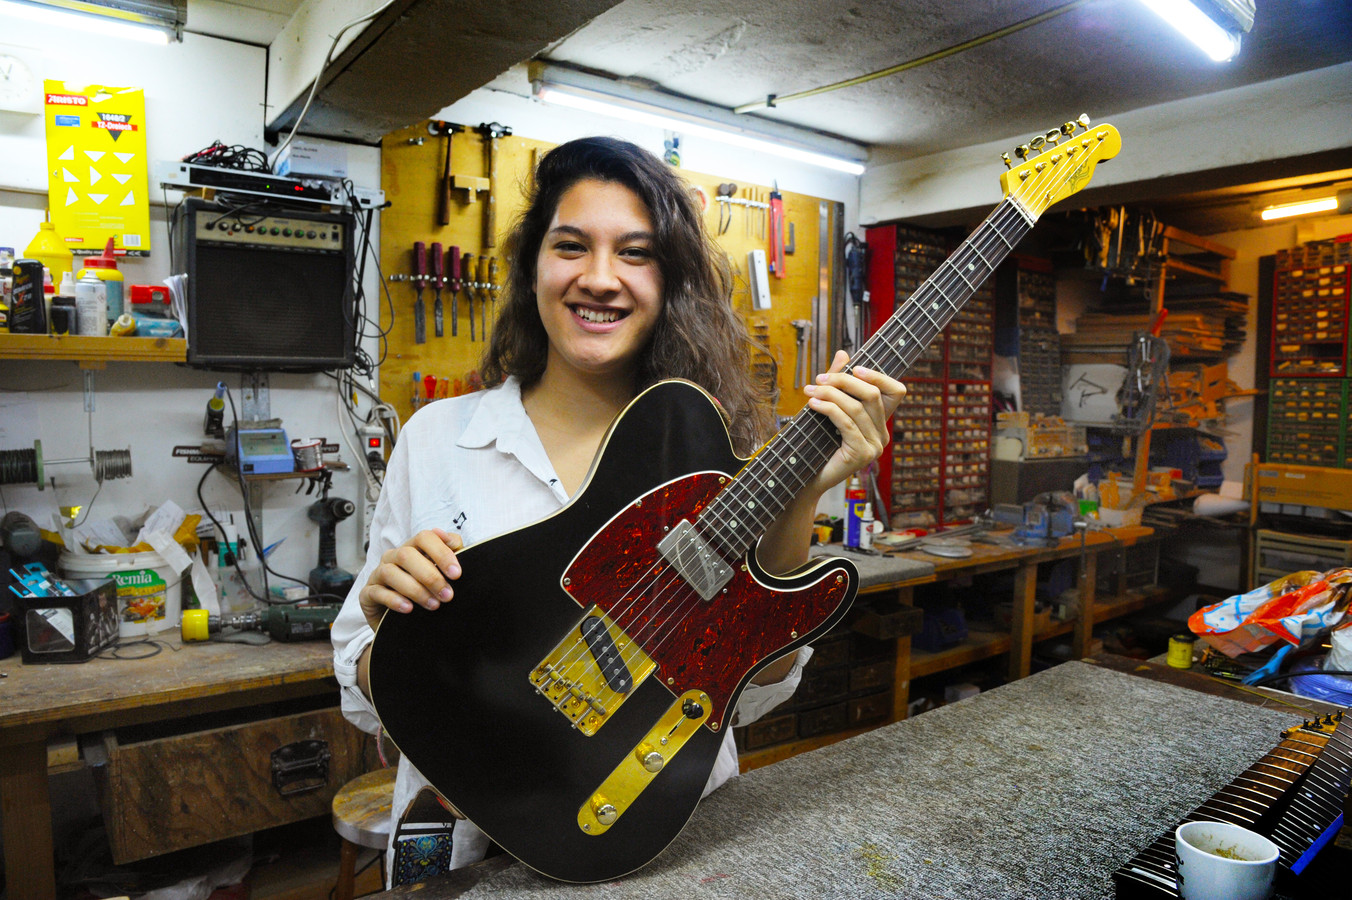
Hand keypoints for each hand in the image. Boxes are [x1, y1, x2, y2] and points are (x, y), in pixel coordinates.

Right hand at [358, 528, 462, 631]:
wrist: (403, 622)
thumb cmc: (424, 591)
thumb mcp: (441, 573)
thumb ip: (452, 553)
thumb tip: (453, 540)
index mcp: (412, 547)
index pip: (424, 537)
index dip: (441, 552)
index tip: (456, 574)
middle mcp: (393, 557)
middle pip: (406, 554)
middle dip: (430, 576)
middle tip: (447, 595)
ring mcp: (378, 574)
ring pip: (390, 572)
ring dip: (415, 589)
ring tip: (433, 605)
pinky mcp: (367, 594)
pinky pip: (376, 592)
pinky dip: (394, 600)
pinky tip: (409, 609)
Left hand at [803, 350, 905, 493]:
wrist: (807, 477)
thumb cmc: (817, 443)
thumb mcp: (829, 408)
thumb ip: (838, 383)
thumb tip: (843, 352)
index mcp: (880, 422)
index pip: (896, 392)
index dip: (879, 376)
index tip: (854, 367)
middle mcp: (882, 434)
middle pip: (872, 395)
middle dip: (844, 381)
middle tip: (819, 378)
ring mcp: (875, 446)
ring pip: (856, 408)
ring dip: (830, 394)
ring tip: (810, 390)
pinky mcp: (862, 454)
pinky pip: (846, 423)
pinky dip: (828, 409)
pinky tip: (812, 403)